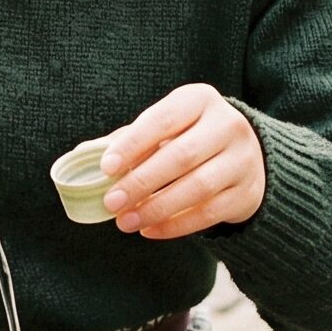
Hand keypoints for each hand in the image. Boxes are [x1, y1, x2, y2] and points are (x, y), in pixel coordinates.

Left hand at [98, 84, 264, 240]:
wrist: (248, 155)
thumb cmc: (191, 137)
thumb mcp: (167, 127)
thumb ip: (130, 138)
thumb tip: (83, 154)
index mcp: (200, 100)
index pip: (163, 120)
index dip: (133, 144)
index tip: (106, 167)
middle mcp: (228, 125)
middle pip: (181, 156)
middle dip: (141, 182)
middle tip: (111, 202)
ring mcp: (242, 160)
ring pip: (197, 187)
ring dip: (156, 207)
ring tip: (125, 221)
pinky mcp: (247, 193)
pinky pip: (209, 213)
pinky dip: (176, 225)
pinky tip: (149, 230)